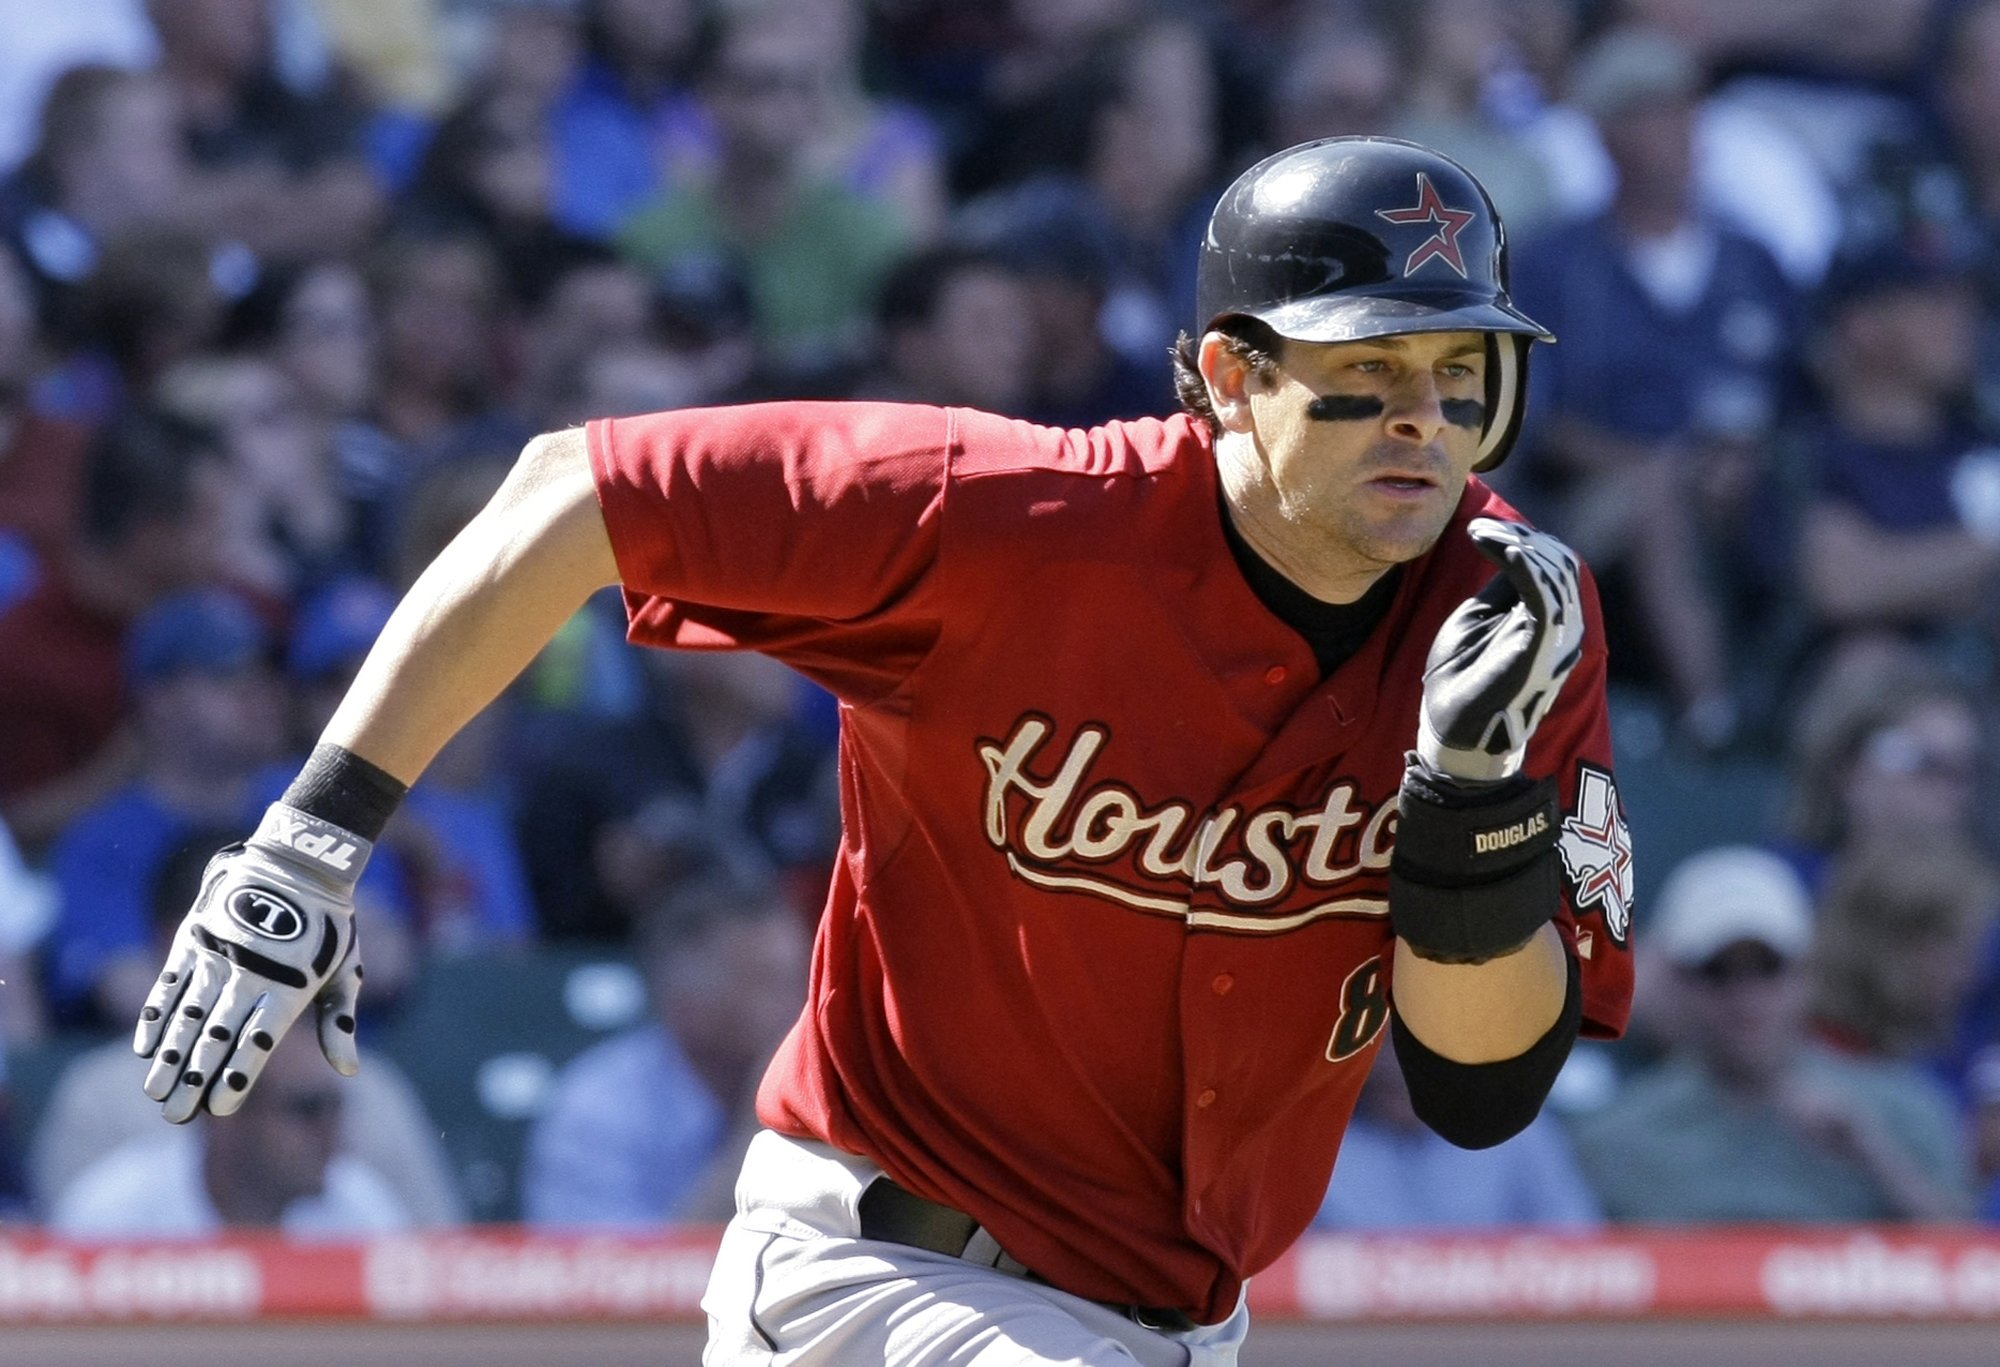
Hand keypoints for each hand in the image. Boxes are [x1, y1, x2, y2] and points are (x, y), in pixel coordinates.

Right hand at [134, 803, 368, 1121]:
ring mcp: (219, 957)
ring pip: (188, 1015)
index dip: (237, 1075)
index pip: (258, 1042)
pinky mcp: (196, 939)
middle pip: (217, 1036)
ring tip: (153, 1091)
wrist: (297, 863)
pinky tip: (144, 1048)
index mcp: (289, 987)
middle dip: (194, 1077)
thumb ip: (339, 1022)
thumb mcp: (345, 971)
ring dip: (169, 1055)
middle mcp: (250, 975)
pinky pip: (171, 983)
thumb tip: (349, 1070)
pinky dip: (156, 1015)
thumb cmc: (328, 927)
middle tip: (174, 1115)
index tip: (219, 1108)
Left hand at [1417, 518, 1584, 783]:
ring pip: (1557, 575)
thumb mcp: (1478, 617)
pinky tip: (1503, 550)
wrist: (1453, 730)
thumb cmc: (1461, 678)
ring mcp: (1557, 640)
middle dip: (1524, 537)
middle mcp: (1563, 629)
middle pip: (1562, 565)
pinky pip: (1546, 597)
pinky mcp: (1541, 649)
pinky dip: (1526, 565)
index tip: (1481, 530)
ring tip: (1484, 538)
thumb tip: (1515, 545)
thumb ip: (1503, 586)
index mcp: (1549, 622)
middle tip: (1481, 532)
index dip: (1526, 539)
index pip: (1556, 566)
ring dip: (1521, 546)